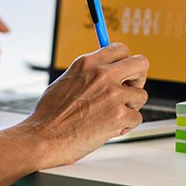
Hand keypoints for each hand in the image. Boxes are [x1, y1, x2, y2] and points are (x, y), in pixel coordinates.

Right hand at [18, 42, 148, 167]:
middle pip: (141, 63)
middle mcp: (103, 74)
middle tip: (130, 90)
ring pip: (141, 95)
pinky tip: (110, 129)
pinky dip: (126, 126)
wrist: (43, 137)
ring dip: (131, 106)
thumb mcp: (67, 80)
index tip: (123, 72)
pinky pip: (136, 118)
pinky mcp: (119, 115)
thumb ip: (88, 73)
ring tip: (113, 115)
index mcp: (88, 62)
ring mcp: (113, 94)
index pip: (121, 49)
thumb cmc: (50, 113)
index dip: (125, 62)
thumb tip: (105, 70)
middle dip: (138, 77)